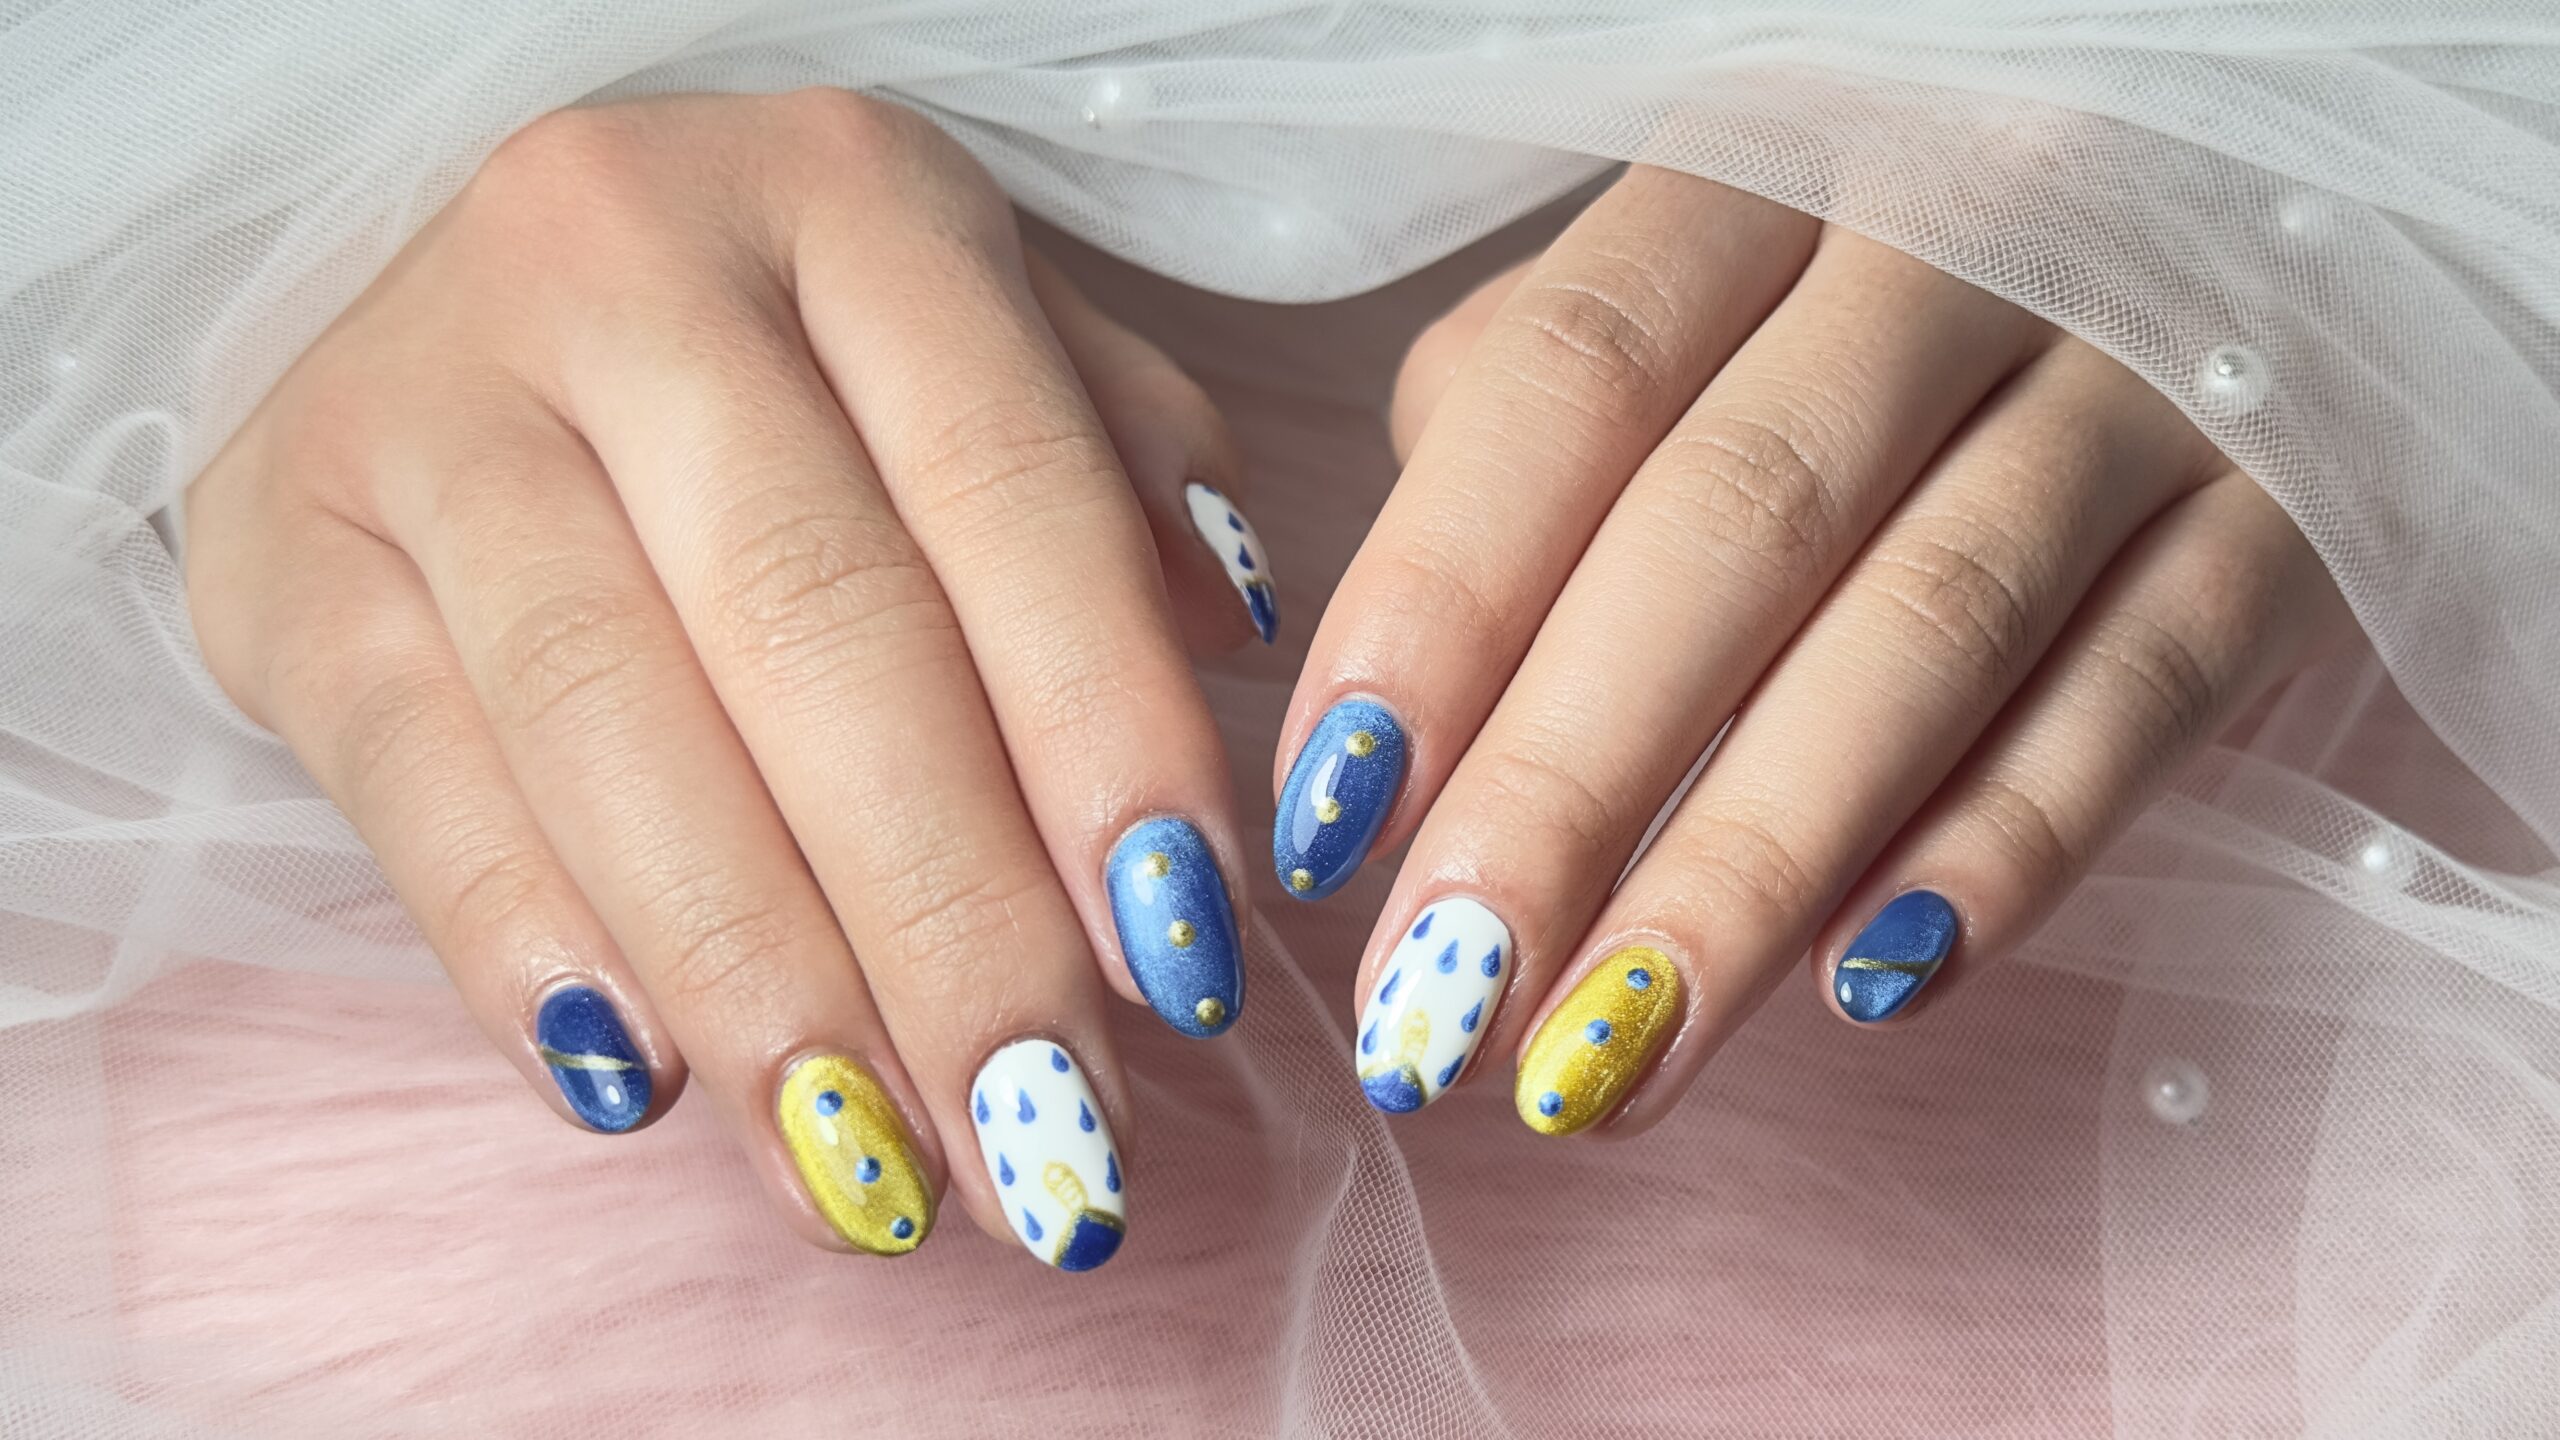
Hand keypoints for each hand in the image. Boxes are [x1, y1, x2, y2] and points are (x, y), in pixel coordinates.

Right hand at [186, 90, 1280, 1268]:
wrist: (436, 277)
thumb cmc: (775, 341)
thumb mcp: (971, 327)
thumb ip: (1117, 465)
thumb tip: (1237, 647)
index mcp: (846, 200)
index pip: (1009, 492)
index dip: (1104, 740)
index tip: (1186, 965)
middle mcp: (619, 264)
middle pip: (818, 635)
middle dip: (953, 924)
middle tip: (1053, 1147)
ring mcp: (420, 402)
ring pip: (614, 727)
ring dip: (767, 990)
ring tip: (886, 1183)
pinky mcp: (277, 557)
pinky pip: (418, 780)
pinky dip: (532, 951)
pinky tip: (647, 1095)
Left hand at [1280, 167, 2352, 1129]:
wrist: (2213, 206)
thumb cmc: (1861, 290)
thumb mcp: (1688, 277)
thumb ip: (1526, 426)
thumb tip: (1396, 696)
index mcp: (1766, 161)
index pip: (1574, 377)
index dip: (1441, 600)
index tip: (1329, 816)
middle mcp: (1962, 234)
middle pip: (1735, 523)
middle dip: (1567, 786)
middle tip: (1446, 996)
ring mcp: (2145, 366)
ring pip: (1934, 630)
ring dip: (1751, 871)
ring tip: (1608, 1059)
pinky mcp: (2288, 508)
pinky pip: (2146, 692)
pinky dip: (2008, 846)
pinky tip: (1868, 986)